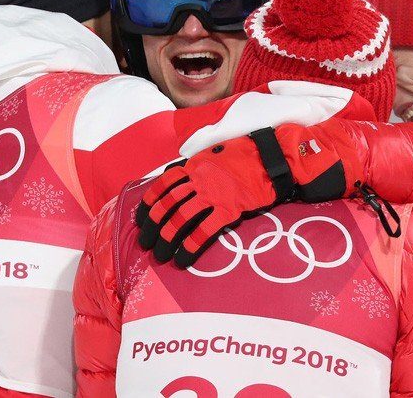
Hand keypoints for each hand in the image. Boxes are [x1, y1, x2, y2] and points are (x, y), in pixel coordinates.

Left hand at [136, 118, 365, 266]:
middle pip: (167, 205)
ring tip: (161, 255)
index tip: (140, 218)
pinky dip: (190, 246)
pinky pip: (204, 230)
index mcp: (194, 166)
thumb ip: (196, 165)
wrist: (272, 158)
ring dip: (167, 239)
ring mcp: (213, 194)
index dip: (149, 203)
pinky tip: (183, 258)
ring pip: (181, 218)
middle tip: (145, 243)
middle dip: (153, 226)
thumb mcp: (214, 154)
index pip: (163, 185)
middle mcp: (199, 180)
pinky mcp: (229, 209)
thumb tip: (178, 175)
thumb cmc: (246, 155)